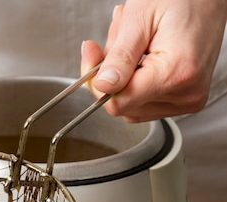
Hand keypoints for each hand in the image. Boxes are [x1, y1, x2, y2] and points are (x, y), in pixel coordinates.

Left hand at [81, 0, 226, 121]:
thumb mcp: (140, 17)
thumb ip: (120, 56)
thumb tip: (102, 86)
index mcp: (177, 72)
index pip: (120, 102)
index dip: (98, 83)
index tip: (91, 57)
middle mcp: (186, 94)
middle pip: (125, 106)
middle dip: (112, 76)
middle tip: (117, 39)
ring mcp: (187, 100)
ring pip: (133, 107)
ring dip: (124, 79)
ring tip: (137, 44)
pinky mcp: (185, 101)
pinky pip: (146, 104)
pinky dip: (136, 83)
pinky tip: (144, 58)